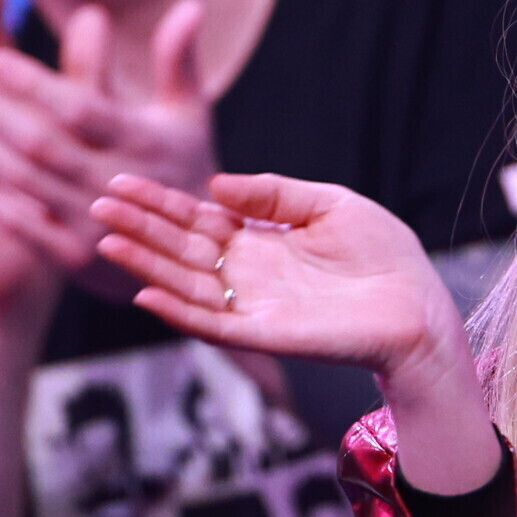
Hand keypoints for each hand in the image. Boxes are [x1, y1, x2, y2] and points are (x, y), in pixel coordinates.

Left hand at [0, 0, 217, 301]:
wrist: (186, 249)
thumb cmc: (181, 165)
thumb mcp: (188, 114)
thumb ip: (178, 60)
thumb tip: (190, 5)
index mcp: (142, 143)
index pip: (80, 109)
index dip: (36, 85)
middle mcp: (116, 184)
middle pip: (41, 143)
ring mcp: (92, 224)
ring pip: (23, 181)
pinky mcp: (73, 257)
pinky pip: (22, 223)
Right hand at [92, 172, 467, 384]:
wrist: (418, 305)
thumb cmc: (383, 255)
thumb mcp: (328, 204)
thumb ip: (273, 193)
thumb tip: (214, 185)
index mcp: (259, 240)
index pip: (197, 218)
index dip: (159, 202)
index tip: (120, 181)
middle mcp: (247, 273)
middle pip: (180, 248)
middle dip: (140, 227)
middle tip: (98, 204)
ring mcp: (252, 305)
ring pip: (185, 284)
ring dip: (145, 265)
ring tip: (107, 241)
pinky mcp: (265, 334)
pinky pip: (212, 325)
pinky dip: (179, 311)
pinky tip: (147, 295)